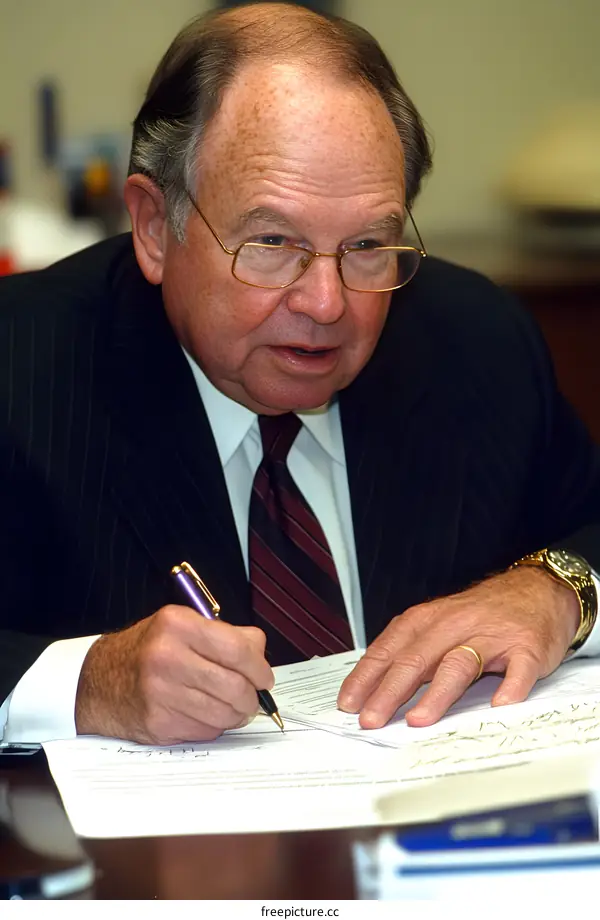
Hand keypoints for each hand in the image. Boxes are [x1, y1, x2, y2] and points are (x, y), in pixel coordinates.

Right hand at [75, 605, 272, 743]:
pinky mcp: (158, 723)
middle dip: (252, 697)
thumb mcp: (181, 626)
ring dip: (236, 715)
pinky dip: (213, 726)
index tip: (264, 677)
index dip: (259, 668)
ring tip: (231, 707)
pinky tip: (203, 714)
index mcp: (177, 625)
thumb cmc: (147, 651)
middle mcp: (167, 657)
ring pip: (224, 714)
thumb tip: (259, 654)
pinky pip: (205, 731)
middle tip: (252, 698)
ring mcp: (160, 693)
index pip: (237, 650)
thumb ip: (226, 634)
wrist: (98, 681)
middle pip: (235, 686)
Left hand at [337, 566, 580, 728]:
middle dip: (390, 691)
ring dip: (437, 694)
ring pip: (458, 664)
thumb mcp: (437, 625)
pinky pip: (518, 669)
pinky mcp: (526, 647)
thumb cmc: (480, 614)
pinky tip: (500, 704)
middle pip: (417, 659)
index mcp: (427, 621)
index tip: (348, 703)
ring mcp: (491, 636)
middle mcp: (454, 625)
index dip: (367, 677)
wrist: (536, 589)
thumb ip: (410, 653)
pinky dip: (510, 686)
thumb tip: (372, 691)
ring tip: (418, 720)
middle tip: (371, 720)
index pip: (389, 650)